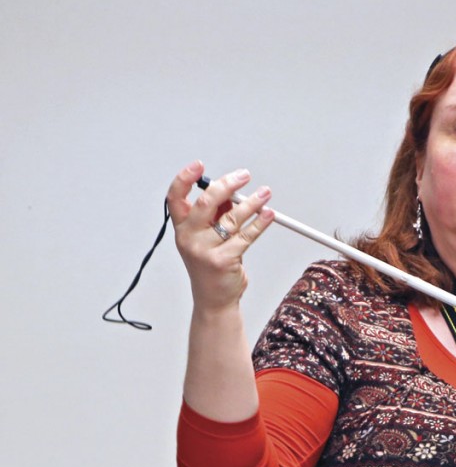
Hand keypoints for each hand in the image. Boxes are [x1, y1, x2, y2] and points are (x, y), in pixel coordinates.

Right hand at [166, 161, 273, 311]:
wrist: (214, 300)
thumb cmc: (211, 266)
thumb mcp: (207, 238)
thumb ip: (216, 215)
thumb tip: (231, 192)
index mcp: (182, 228)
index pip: (176, 198)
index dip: (185, 179)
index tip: (199, 166)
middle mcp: (189, 238)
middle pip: (206, 202)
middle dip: (227, 184)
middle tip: (244, 176)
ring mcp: (204, 250)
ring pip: (231, 218)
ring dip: (252, 203)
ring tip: (264, 194)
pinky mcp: (223, 260)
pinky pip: (246, 236)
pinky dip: (259, 223)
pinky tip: (268, 214)